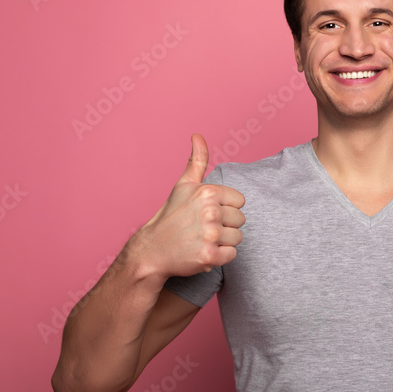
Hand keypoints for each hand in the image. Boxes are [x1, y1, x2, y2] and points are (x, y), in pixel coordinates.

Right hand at [133, 133, 245, 277]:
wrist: (152, 250)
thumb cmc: (170, 217)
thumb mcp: (183, 185)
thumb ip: (197, 161)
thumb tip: (197, 135)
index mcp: (208, 192)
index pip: (240, 201)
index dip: (225, 208)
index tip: (207, 213)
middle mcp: (210, 212)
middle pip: (240, 220)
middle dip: (225, 225)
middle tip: (202, 228)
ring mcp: (210, 235)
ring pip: (237, 238)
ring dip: (223, 241)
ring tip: (202, 239)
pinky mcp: (210, 256)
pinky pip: (232, 255)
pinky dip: (219, 256)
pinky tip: (202, 251)